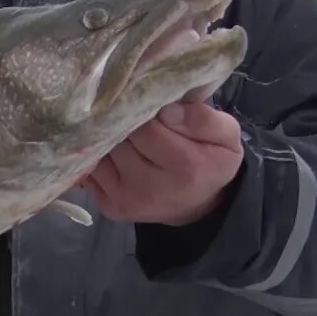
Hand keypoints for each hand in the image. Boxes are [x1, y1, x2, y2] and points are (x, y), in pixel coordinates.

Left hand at [79, 101, 242, 225]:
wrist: (197, 204)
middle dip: (125, 124)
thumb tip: (166, 109)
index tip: (151, 108)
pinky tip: (113, 150)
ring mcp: (125, 200)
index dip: (145, 111)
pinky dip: (99, 156)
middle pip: (120, 140)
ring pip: (101, 152)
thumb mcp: (225, 136)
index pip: (146, 128)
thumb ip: (202, 118)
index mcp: (185, 166)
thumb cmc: (210, 161)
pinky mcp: (109, 207)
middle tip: (135, 117)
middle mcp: (150, 188)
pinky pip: (90, 171)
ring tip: (125, 134)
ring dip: (109, 138)